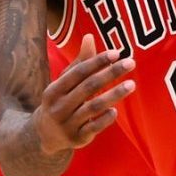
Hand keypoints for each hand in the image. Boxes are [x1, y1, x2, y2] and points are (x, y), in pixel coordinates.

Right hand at [37, 36, 135, 154]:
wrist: (44, 135)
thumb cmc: (60, 102)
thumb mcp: (64, 83)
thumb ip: (79, 63)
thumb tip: (90, 37)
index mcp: (54, 90)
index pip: (78, 72)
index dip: (97, 61)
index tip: (116, 53)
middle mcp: (59, 107)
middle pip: (88, 87)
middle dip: (110, 74)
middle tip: (131, 63)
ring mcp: (68, 124)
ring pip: (93, 107)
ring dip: (114, 95)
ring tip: (131, 84)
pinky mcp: (77, 139)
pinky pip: (94, 128)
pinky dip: (105, 119)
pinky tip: (115, 111)